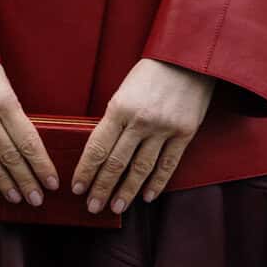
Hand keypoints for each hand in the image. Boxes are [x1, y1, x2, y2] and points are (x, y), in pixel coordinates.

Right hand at [0, 61, 57, 205]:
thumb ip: (14, 112)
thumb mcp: (4, 82)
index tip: (52, 182)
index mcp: (3, 100)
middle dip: (25, 180)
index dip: (40, 164)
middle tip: (37, 199)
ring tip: (17, 198)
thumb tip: (31, 145)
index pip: (27, 140)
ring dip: (4, 182)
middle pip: (9, 155)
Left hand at [71, 59, 213, 215]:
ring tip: (116, 208)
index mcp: (119, 107)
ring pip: (141, 168)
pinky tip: (147, 197)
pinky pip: (168, 165)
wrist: (188, 58)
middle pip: (116, 163)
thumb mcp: (124, 91)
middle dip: (102, 188)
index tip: (78, 189)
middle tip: (93, 207)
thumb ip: (115, 119)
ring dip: (127, 191)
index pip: (97, 147)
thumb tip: (102, 151)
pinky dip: (157, 183)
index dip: (86, 171)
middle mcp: (140, 121)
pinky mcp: (184, 133)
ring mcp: (164, 128)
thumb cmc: (151, 73)